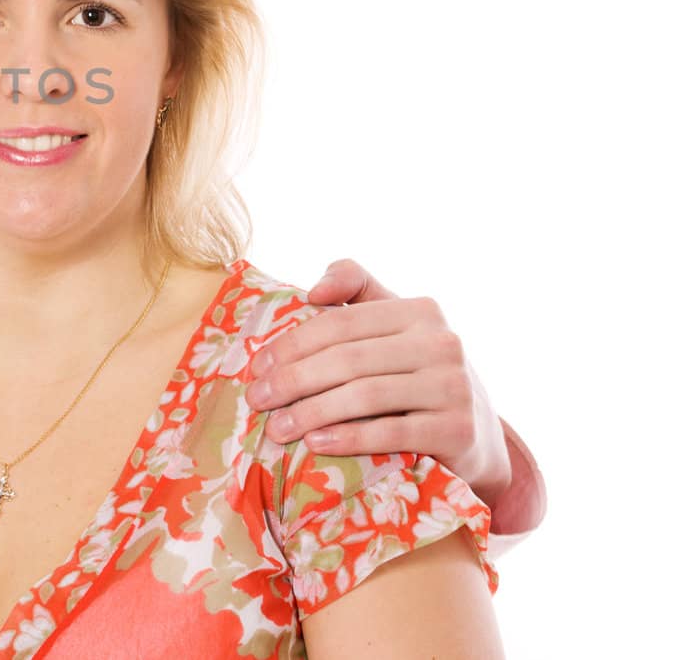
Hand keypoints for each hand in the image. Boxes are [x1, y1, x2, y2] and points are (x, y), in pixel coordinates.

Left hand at [247, 259, 511, 506]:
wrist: (473, 432)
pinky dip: (347, 438)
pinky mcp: (458, 430)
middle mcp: (442, 343)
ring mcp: (454, 387)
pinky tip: (315, 444)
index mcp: (419, 310)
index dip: (292, 344)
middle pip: (347, 359)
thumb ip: (355, 286)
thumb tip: (315, 290)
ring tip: (276, 428)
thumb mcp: (392, 322)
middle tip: (257, 400)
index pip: (340, 324)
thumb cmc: (414, 371)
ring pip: (365, 396)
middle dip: (293, 380)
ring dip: (311, 413)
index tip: (257, 367)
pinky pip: (391, 433)